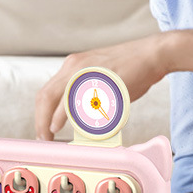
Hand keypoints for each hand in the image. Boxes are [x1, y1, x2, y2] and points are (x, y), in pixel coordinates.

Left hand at [34, 34, 167, 139]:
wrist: (151, 55)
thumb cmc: (131, 70)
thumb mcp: (100, 80)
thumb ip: (87, 97)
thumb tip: (79, 121)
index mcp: (73, 67)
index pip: (48, 92)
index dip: (41, 113)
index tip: (43, 128)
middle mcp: (74, 67)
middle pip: (45, 95)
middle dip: (40, 120)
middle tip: (43, 137)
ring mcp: (84, 71)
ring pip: (55, 97)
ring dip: (49, 119)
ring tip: (49, 133)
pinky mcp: (95, 79)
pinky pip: (75, 99)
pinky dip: (65, 114)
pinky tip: (63, 125)